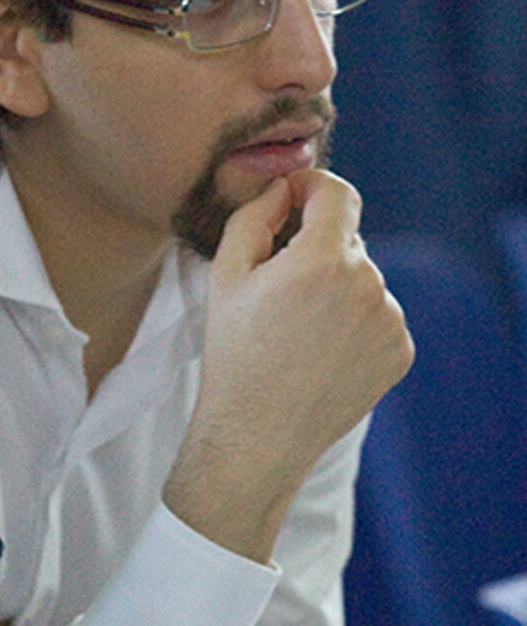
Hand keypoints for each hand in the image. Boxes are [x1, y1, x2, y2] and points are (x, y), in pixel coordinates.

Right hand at [164, 170, 413, 562]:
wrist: (257, 437)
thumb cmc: (233, 356)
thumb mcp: (225, 277)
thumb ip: (254, 216)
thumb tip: (283, 189)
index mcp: (322, 258)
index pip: (336, 192)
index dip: (310, 188)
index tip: (291, 200)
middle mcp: (367, 283)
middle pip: (347, 240)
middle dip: (316, 251)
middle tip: (278, 292)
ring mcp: (389, 320)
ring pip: (364, 281)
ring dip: (337, 290)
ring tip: (298, 333)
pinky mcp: (400, 350)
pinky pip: (379, 317)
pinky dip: (354, 324)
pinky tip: (321, 354)